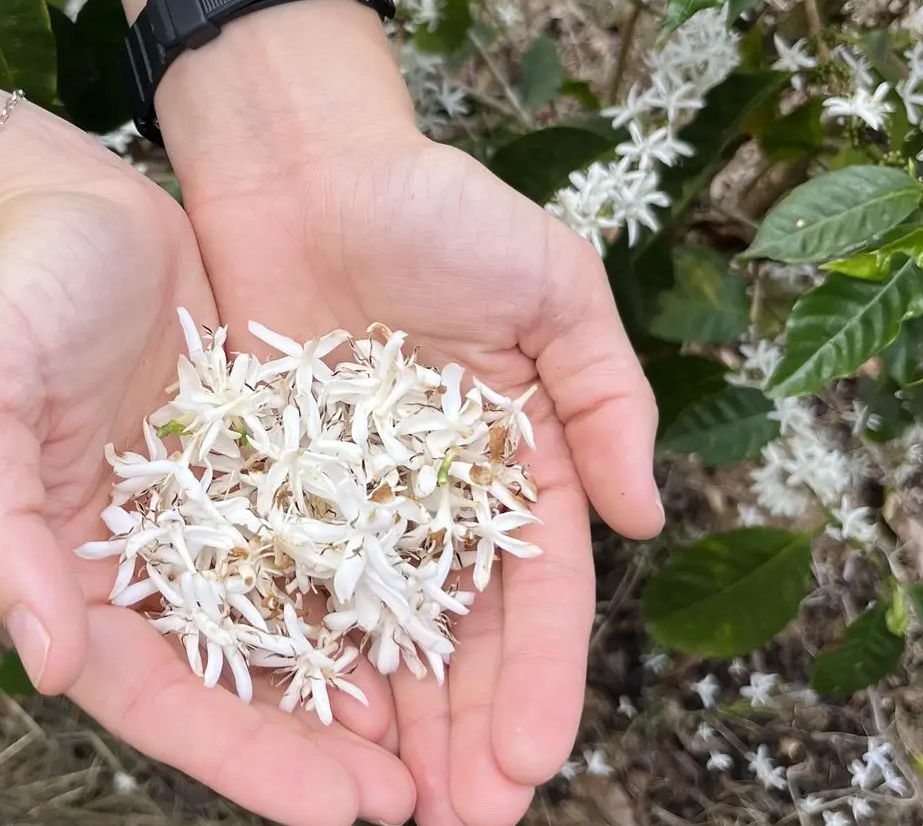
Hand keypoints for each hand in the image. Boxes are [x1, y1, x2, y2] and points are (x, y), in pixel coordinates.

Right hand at [0, 110, 414, 825]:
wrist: (67, 203)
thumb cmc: (7, 296)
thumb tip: (46, 661)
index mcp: (69, 570)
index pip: (154, 694)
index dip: (241, 758)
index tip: (335, 811)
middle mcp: (144, 561)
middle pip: (234, 680)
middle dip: (316, 749)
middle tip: (412, 803)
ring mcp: (208, 513)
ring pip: (287, 621)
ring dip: (358, 686)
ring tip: (442, 743)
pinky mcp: (259, 458)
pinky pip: (321, 537)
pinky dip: (370, 585)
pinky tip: (433, 622)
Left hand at [160, 3, 665, 825]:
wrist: (301, 162)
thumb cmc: (433, 206)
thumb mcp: (549, 282)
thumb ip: (605, 392)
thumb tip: (646, 518)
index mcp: (516, 452)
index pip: (538, 590)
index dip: (541, 676)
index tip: (533, 759)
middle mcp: (437, 489)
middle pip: (461, 631)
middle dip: (468, 725)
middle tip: (464, 820)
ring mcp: (355, 490)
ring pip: (379, 627)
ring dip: (394, 716)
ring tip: (396, 803)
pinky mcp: (276, 477)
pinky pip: (293, 579)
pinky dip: (307, 649)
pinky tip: (311, 717)